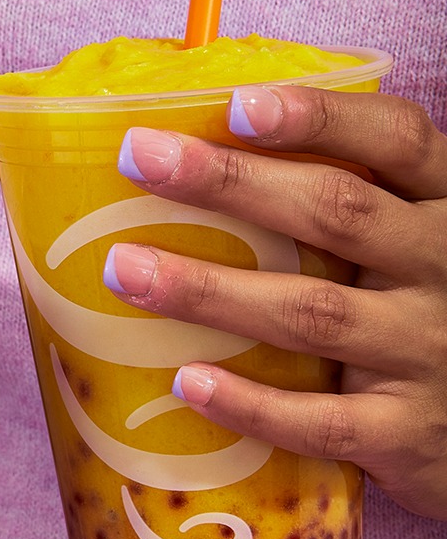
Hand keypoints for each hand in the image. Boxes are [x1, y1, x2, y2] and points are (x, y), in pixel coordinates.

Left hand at [102, 85, 446, 520]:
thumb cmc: (431, 310)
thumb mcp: (415, 242)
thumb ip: (350, 206)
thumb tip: (203, 161)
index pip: (397, 140)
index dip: (319, 118)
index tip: (235, 104)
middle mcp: (445, 268)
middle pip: (335, 211)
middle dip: (229, 182)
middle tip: (140, 158)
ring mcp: (428, 352)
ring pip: (312, 312)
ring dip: (211, 290)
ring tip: (125, 271)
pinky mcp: (409, 434)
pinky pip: (324, 421)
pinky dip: (253, 405)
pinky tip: (188, 382)